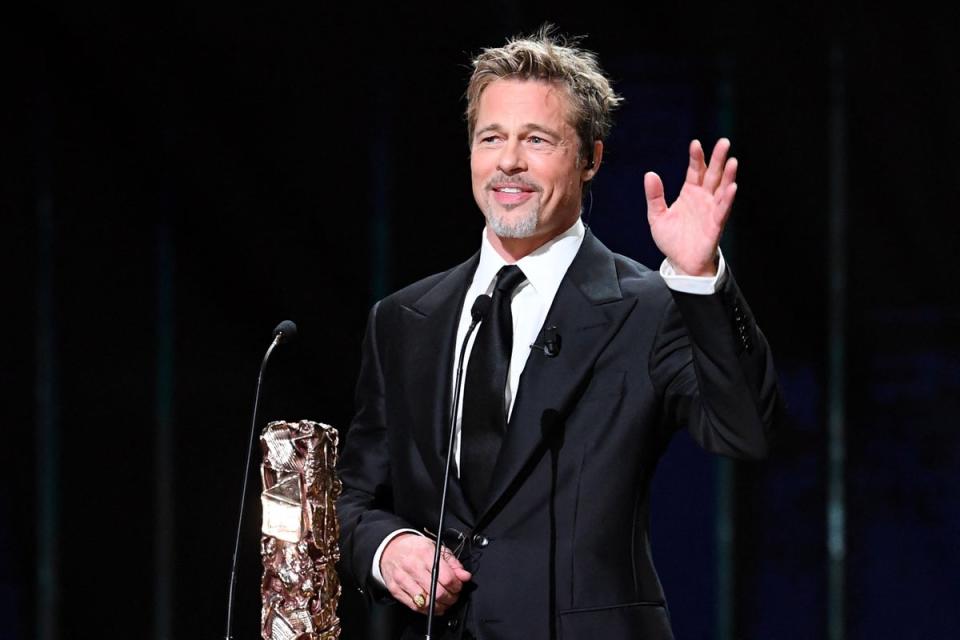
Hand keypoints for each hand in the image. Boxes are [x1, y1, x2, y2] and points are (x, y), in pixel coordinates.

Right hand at [379, 533, 471, 615]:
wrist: (390, 548)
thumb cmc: (415, 549)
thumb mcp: (436, 548)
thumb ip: (453, 563)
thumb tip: (465, 576)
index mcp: (425, 553)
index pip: (446, 577)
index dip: (456, 586)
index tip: (458, 586)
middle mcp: (412, 566)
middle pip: (437, 592)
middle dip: (450, 598)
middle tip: (453, 596)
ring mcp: (402, 579)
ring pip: (426, 602)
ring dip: (440, 606)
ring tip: (444, 601)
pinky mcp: (396, 590)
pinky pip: (415, 606)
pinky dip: (427, 610)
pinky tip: (433, 605)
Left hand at [644, 138, 737, 275]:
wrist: (680, 263)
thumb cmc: (671, 240)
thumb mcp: (657, 216)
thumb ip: (654, 196)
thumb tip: (649, 174)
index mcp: (689, 193)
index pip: (694, 171)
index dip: (696, 158)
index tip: (695, 144)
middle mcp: (703, 198)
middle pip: (712, 174)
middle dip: (717, 159)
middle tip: (724, 142)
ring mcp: (711, 210)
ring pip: (721, 189)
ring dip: (727, 176)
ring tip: (732, 161)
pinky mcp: (716, 224)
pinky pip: (723, 209)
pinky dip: (728, 198)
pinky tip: (732, 187)